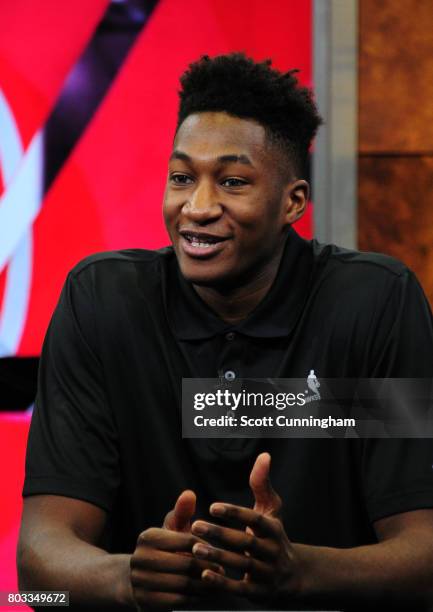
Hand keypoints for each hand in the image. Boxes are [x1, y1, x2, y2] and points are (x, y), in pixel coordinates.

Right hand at [130, 490, 223, 609]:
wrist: (139, 579)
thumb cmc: (164, 549)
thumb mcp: (171, 529)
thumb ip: (182, 512)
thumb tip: (190, 494)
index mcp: (148, 537)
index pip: (186, 540)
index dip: (205, 546)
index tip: (219, 551)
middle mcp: (140, 559)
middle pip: (185, 563)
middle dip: (207, 567)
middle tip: (223, 569)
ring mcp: (140, 582)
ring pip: (183, 584)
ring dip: (205, 584)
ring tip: (218, 582)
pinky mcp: (145, 602)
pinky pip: (178, 601)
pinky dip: (195, 598)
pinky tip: (205, 594)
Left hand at [191, 453, 301, 603]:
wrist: (293, 575)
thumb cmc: (274, 535)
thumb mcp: (271, 509)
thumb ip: (262, 483)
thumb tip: (264, 455)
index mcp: (274, 529)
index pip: (255, 519)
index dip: (234, 513)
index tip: (212, 507)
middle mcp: (273, 551)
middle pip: (246, 542)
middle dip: (220, 534)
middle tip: (196, 525)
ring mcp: (268, 574)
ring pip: (242, 565)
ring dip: (219, 557)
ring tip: (195, 549)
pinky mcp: (259, 594)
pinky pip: (240, 590)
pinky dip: (223, 583)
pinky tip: (204, 575)